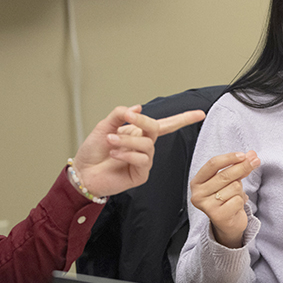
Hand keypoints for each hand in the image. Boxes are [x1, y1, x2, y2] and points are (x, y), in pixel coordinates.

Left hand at [73, 105, 205, 196]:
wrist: (82, 173)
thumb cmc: (92, 152)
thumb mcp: (104, 127)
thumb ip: (120, 115)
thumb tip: (137, 107)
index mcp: (138, 133)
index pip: (165, 124)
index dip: (183, 119)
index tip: (200, 113)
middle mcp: (143, 147)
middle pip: (156, 128)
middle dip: (141, 121)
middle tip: (126, 117)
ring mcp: (143, 161)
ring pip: (147, 144)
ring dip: (127, 140)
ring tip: (111, 142)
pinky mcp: (140, 175)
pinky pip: (142, 159)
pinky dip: (127, 154)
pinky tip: (115, 154)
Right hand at [190, 151, 260, 248]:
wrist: (228, 223)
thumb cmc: (227, 198)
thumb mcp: (231, 180)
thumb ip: (239, 166)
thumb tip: (252, 154)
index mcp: (197, 182)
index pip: (212, 164)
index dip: (229, 158)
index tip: (244, 155)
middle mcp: (198, 194)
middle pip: (224, 175)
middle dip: (242, 167)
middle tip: (256, 161)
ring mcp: (207, 206)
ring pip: (234, 187)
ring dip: (240, 190)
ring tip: (235, 197)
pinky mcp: (218, 216)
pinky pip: (238, 200)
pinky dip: (241, 201)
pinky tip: (236, 206)